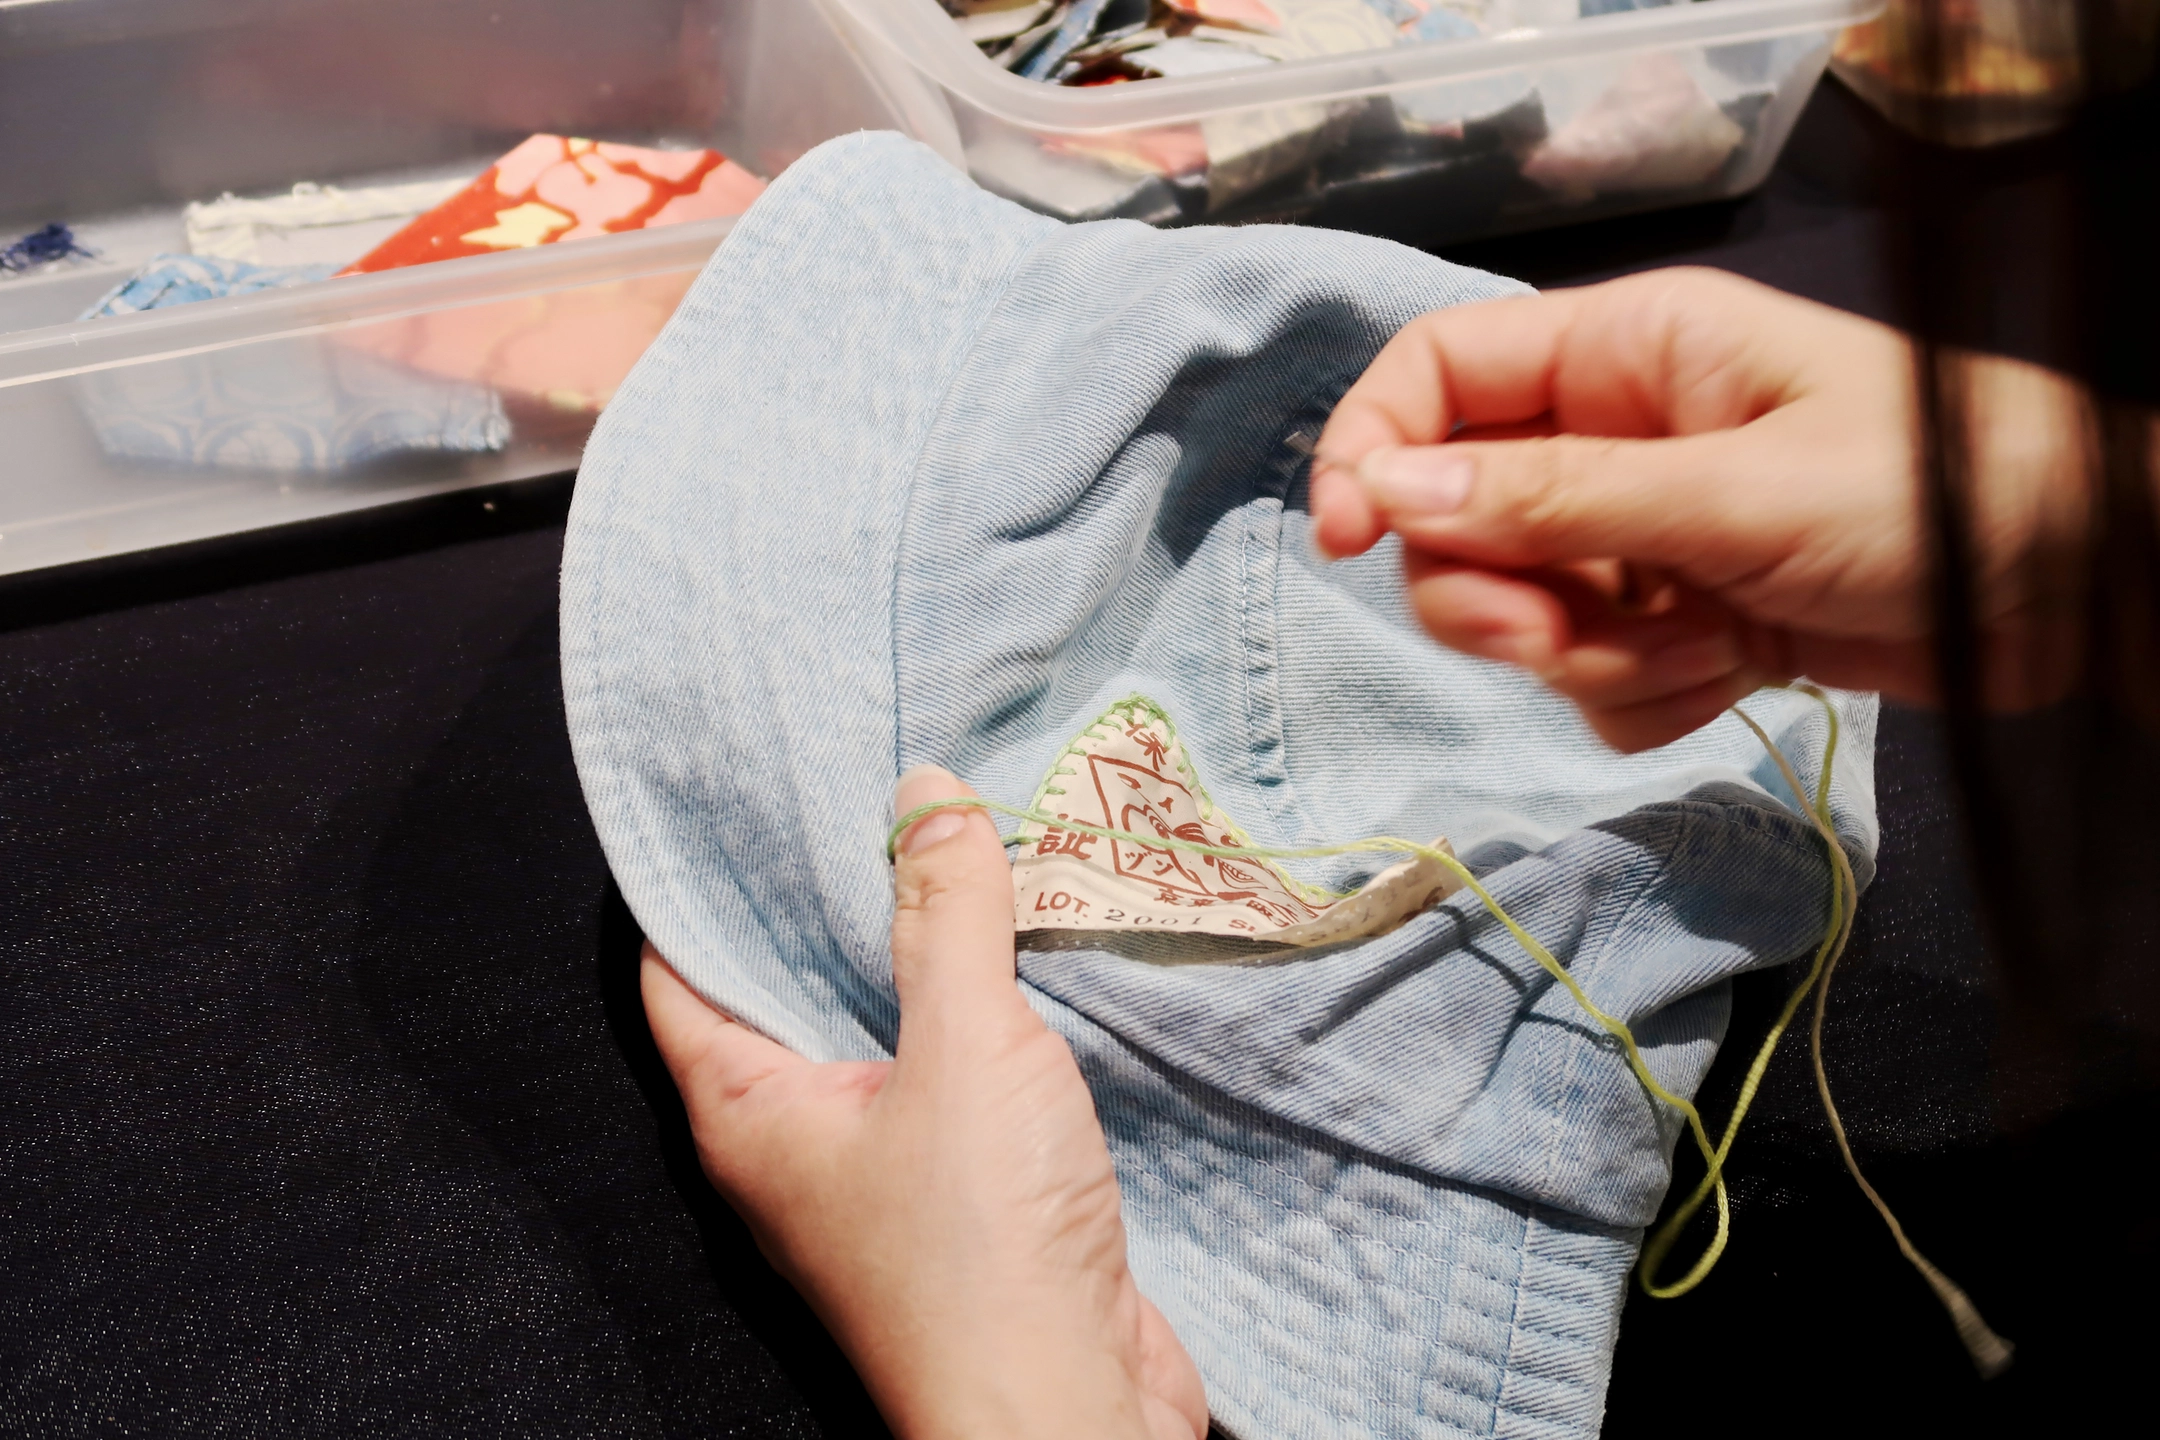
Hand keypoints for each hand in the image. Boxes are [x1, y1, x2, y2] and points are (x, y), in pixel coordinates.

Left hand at [642, 765, 1206, 1439]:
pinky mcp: (961, 1198)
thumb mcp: (964, 1049)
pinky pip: (951, 1077)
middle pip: (784, 992)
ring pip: (877, 1034)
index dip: (697, 880)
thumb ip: (947, 916)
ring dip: (915, 954)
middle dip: (828, 898)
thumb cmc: (979, 1250)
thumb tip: (925, 795)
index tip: (737, 791)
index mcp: (747, 1115)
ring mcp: (878, 1176)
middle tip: (874, 791)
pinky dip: (977, 1014)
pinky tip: (1024, 955)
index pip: (678, 971)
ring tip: (957, 848)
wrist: (1068, 1414)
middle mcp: (795, 1146)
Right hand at [1311, 267, 2087, 749]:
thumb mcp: (1730, 491)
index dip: (1369, 449)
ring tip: (1698, 650)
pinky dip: (1642, 699)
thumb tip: (1385, 495)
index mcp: (1622, 356)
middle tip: (1563, 633)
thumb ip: (1554, 499)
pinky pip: (1589, 682)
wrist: (2075, 590)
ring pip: (1520, 615)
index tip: (1346, 541)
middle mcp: (1614, 439)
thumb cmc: (1922, 492)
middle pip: (1456, 518)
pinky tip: (1729, 677)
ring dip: (1588, 658)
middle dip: (1494, 595)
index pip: (1436, 375)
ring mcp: (1643, 538)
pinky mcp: (1678, 625)